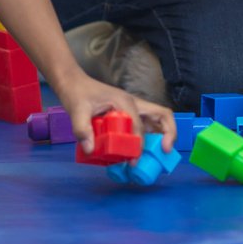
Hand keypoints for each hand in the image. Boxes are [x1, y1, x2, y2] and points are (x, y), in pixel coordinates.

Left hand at [50, 71, 175, 155]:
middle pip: (162, 115)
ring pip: (157, 121)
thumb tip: (90, 150)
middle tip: (166, 152)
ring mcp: (133, 109)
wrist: (73, 83)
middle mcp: (134, 104)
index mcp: (125, 102)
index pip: (139, 124)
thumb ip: (82, 129)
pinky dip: (148, 138)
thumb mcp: (77, 111)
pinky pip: (145, 126)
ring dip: (161, 137)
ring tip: (157, 156)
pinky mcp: (128, 114)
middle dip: (169, 133)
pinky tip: (139, 152)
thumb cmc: (77, 94)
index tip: (133, 160)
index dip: (139, 143)